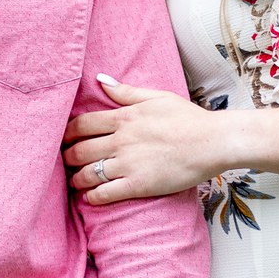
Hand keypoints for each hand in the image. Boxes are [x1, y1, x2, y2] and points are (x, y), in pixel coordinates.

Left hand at [63, 75, 228, 204]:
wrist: (213, 142)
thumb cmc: (188, 118)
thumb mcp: (157, 97)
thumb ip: (126, 92)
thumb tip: (101, 80)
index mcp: (124, 117)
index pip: (82, 125)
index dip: (67, 134)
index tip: (65, 139)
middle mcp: (121, 140)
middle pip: (80, 150)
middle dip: (67, 157)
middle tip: (66, 162)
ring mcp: (128, 164)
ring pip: (88, 173)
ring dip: (76, 179)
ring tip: (76, 181)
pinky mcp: (138, 185)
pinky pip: (104, 193)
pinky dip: (92, 196)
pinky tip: (90, 197)